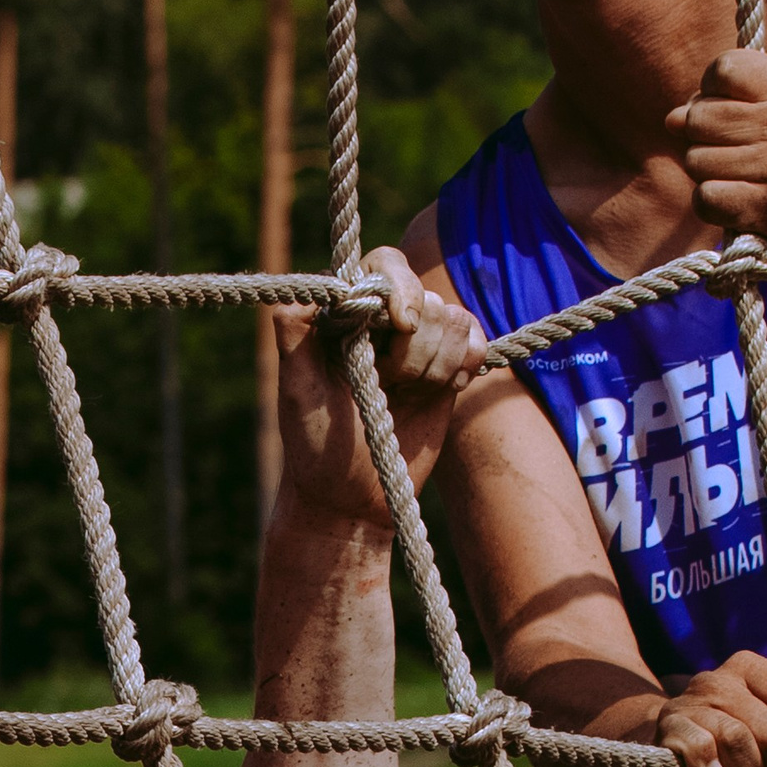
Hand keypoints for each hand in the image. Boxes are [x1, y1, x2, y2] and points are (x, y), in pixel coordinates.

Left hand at [269, 264, 484, 530]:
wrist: (352, 498)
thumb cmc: (315, 448)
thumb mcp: (297, 392)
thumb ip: (293, 340)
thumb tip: (292, 297)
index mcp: (347, 315)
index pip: (385, 268)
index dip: (402, 289)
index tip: (403, 324)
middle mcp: (384, 321)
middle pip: (427, 297)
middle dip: (415, 347)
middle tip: (389, 385)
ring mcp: (418, 343)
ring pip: (455, 319)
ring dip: (436, 363)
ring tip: (407, 396)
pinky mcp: (446, 367)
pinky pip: (475, 341)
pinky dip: (466, 362)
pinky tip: (444, 391)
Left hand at [666, 49, 766, 253]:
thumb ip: (737, 105)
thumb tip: (673, 117)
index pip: (724, 69)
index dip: (707, 91)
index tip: (719, 111)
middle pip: (699, 117)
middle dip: (699, 139)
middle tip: (723, 153)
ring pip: (696, 160)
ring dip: (705, 175)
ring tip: (733, 179)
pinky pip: (706, 197)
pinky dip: (711, 205)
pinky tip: (732, 203)